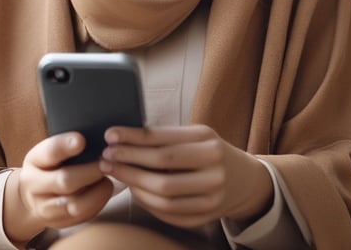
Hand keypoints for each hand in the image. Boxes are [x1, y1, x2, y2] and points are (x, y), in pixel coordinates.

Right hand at [3, 132, 112, 243]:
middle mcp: (35, 187)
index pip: (49, 152)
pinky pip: (83, 216)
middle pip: (65, 181)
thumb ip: (65, 145)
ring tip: (107, 177)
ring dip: (96, 191)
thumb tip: (93, 137)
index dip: (65, 145)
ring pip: (75, 205)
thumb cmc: (48, 166)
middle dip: (90, 172)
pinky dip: (98, 201)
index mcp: (34, 161)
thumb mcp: (48, 151)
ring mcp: (46, 208)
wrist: (32, 196)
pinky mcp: (59, 223)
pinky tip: (103, 189)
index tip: (81, 140)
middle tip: (107, 162)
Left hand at [98, 125, 272, 228]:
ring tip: (115, 173)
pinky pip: (170, 213)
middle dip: (128, 162)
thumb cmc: (210, 151)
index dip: (132, 138)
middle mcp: (214, 168)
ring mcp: (212, 196)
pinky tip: (135, 191)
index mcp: (208, 141)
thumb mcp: (195, 135)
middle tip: (105, 157)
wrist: (244, 180)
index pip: (162, 140)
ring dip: (134, 184)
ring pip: (164, 195)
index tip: (109, 135)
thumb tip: (122, 137)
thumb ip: (165, 136)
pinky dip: (148, 203)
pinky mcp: (207, 216)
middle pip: (162, 168)